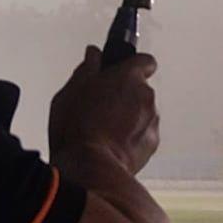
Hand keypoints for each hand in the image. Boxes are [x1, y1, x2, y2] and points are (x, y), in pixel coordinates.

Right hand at [49, 45, 159, 174]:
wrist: (91, 167)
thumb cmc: (78, 128)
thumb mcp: (70, 91)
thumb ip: (87, 68)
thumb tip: (94, 56)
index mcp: (128, 76)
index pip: (144, 60)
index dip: (132, 65)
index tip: (121, 70)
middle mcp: (146, 96)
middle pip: (140, 89)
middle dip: (125, 95)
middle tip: (100, 105)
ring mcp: (152, 121)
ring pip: (142, 113)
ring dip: (129, 117)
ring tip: (102, 129)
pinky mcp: (152, 144)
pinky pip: (143, 134)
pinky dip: (132, 137)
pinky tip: (110, 144)